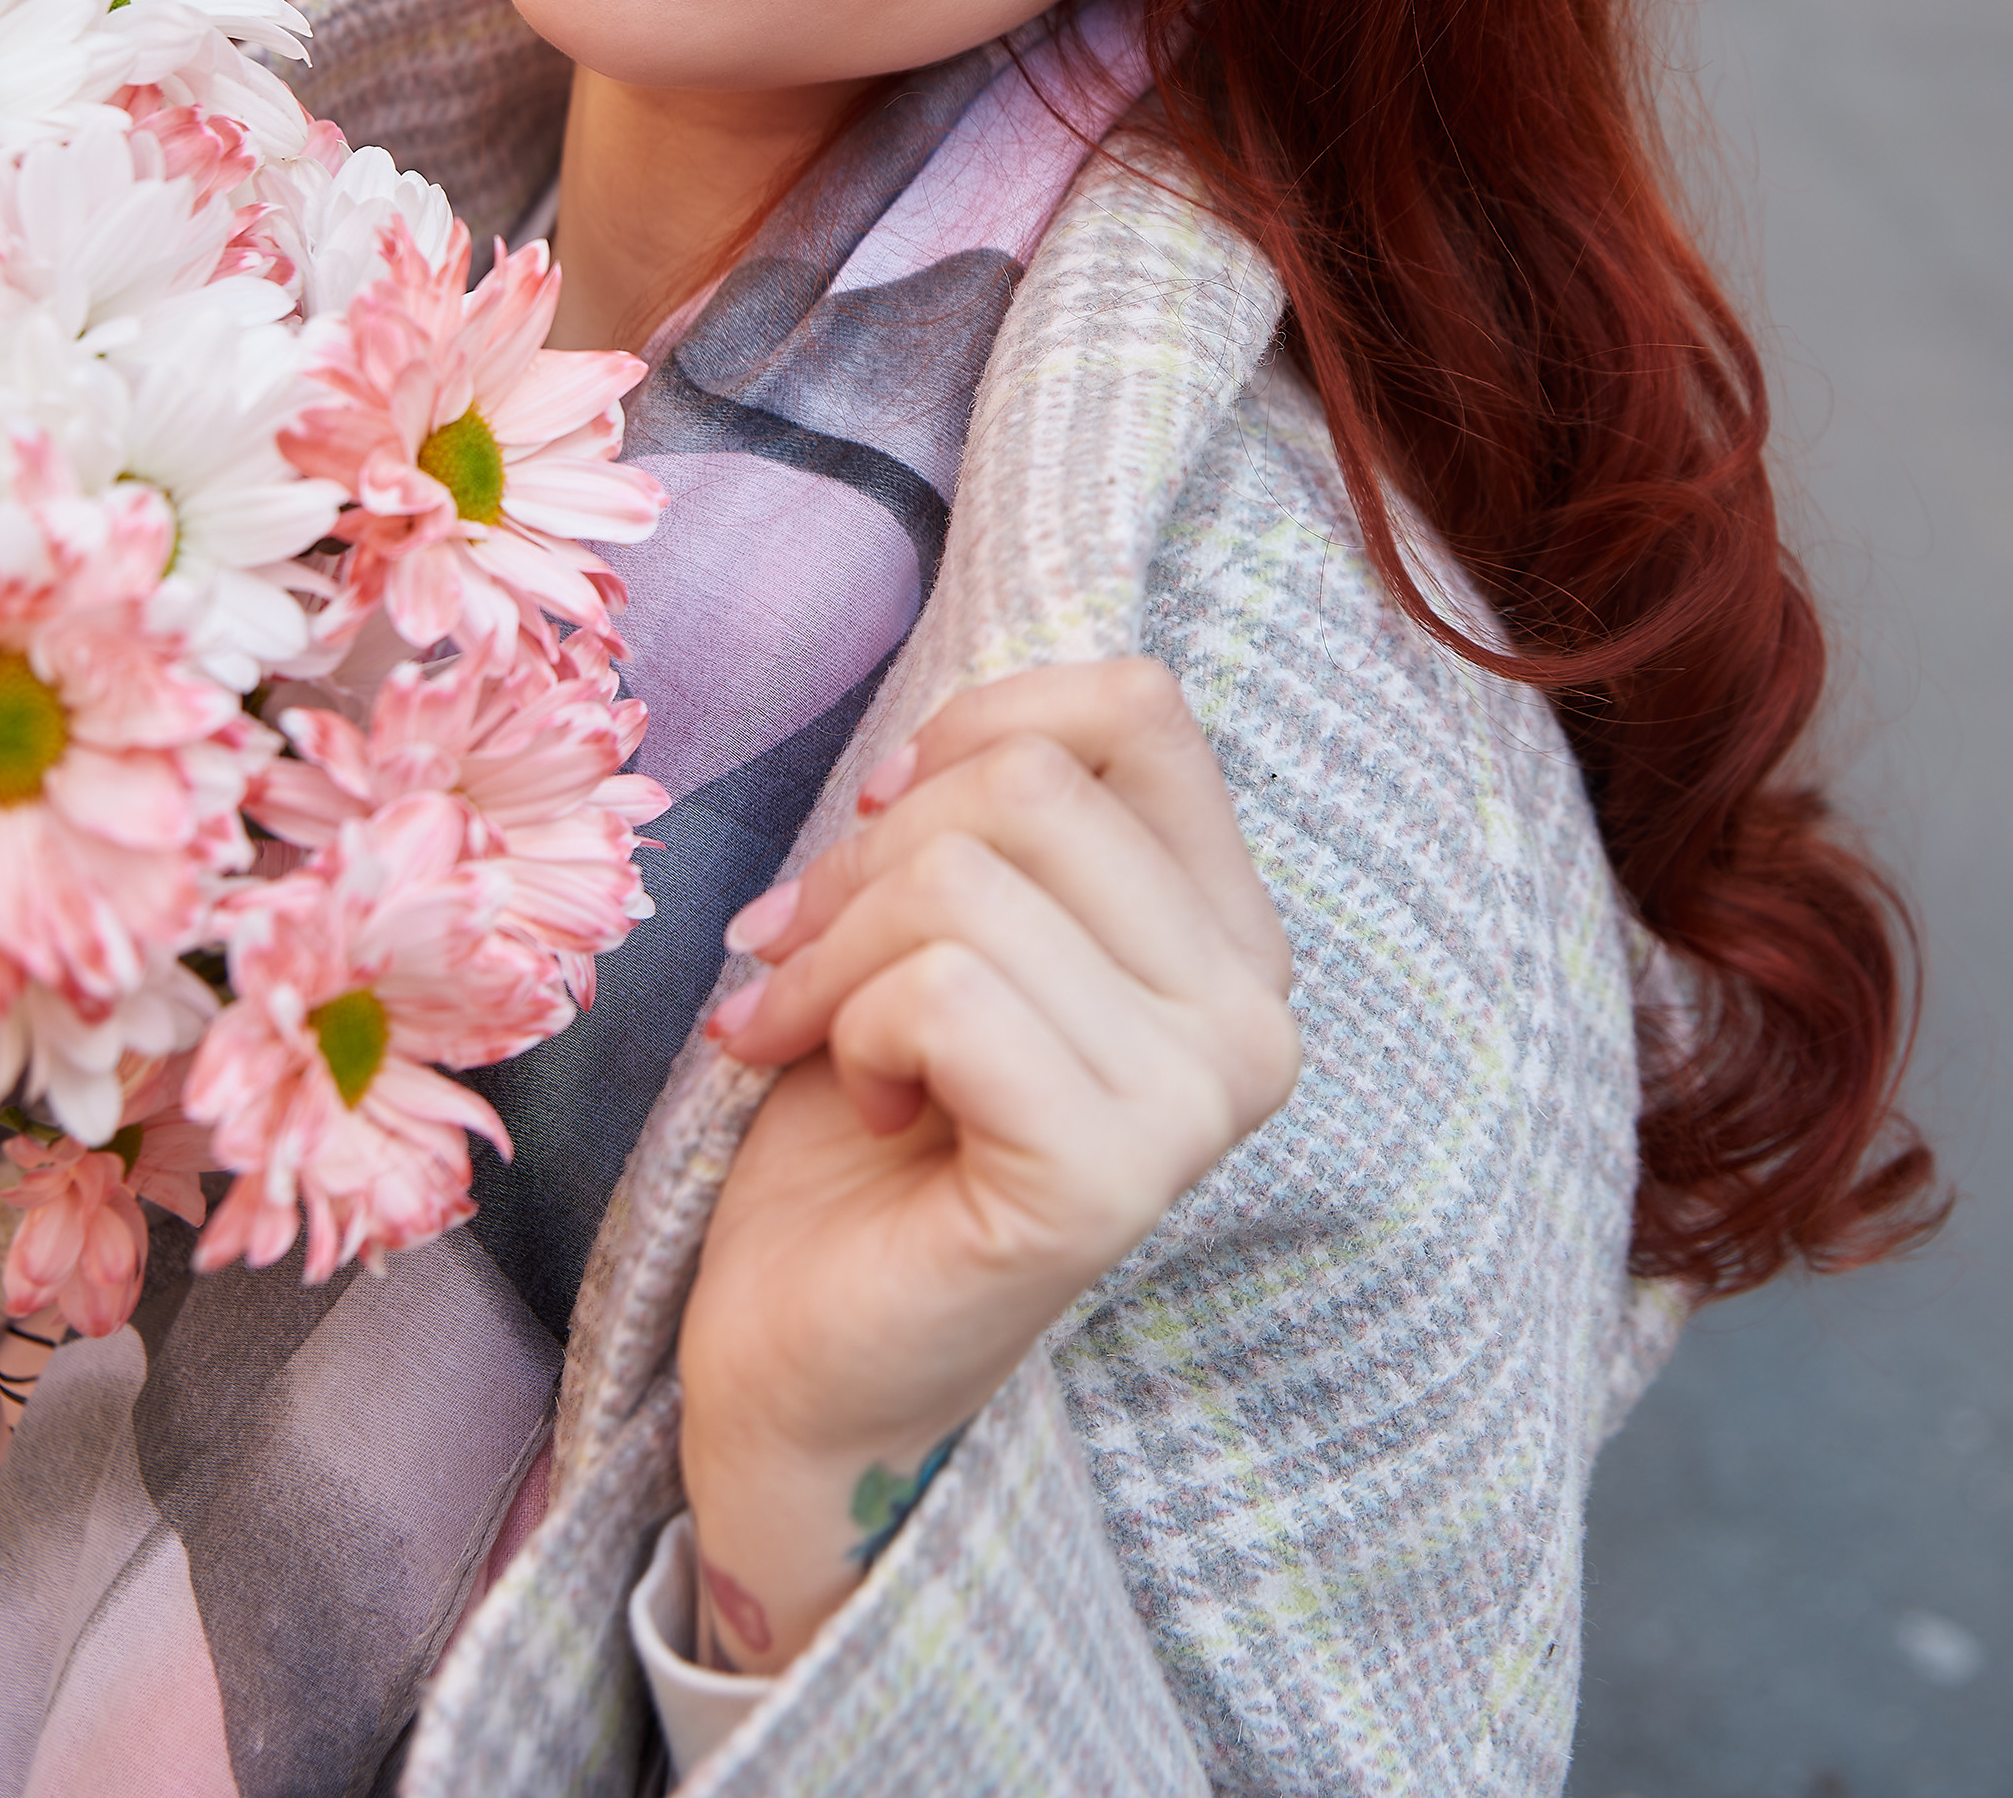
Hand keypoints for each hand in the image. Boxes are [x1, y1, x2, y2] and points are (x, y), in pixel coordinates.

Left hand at [676, 659, 1299, 1672]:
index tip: (882, 815)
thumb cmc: (873, 1121)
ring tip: (816, 1038)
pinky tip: (864, 1106)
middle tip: (805, 959)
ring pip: (966, 883)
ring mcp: (1195, 1103)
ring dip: (836, 955)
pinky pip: (946, 995)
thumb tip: (915, 754)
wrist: (809, 1350)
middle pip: (1028, 783)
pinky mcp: (1106, 1178)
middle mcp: (1251, 1015)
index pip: (1137, 706)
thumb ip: (983, 815)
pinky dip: (852, 1030)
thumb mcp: (939, 918)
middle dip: (866, 856)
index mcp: (1230, 935)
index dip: (977, 725)